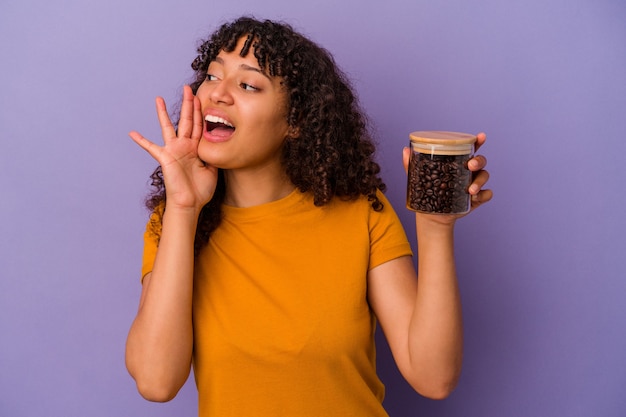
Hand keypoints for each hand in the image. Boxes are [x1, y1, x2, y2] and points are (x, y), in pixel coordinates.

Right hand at [129, 86, 217, 211]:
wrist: (190, 204)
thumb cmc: (201, 190)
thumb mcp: (213, 169)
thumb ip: (213, 155)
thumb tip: (218, 146)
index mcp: (195, 149)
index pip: (198, 126)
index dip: (200, 112)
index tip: (201, 98)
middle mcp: (184, 147)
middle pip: (186, 120)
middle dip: (188, 104)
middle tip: (188, 88)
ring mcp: (173, 151)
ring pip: (169, 127)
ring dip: (163, 113)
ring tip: (159, 98)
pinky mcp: (165, 158)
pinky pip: (151, 147)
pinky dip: (142, 141)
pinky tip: (132, 133)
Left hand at [402, 132, 492, 224]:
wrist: (432, 216)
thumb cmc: (428, 192)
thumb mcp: (419, 178)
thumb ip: (412, 165)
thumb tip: (405, 150)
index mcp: (458, 162)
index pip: (470, 148)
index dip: (477, 141)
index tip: (481, 136)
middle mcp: (469, 171)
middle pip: (481, 160)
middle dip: (478, 161)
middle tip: (470, 165)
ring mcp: (475, 184)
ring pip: (484, 176)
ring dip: (480, 181)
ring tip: (470, 190)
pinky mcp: (477, 198)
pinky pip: (487, 194)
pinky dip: (484, 195)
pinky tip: (476, 198)